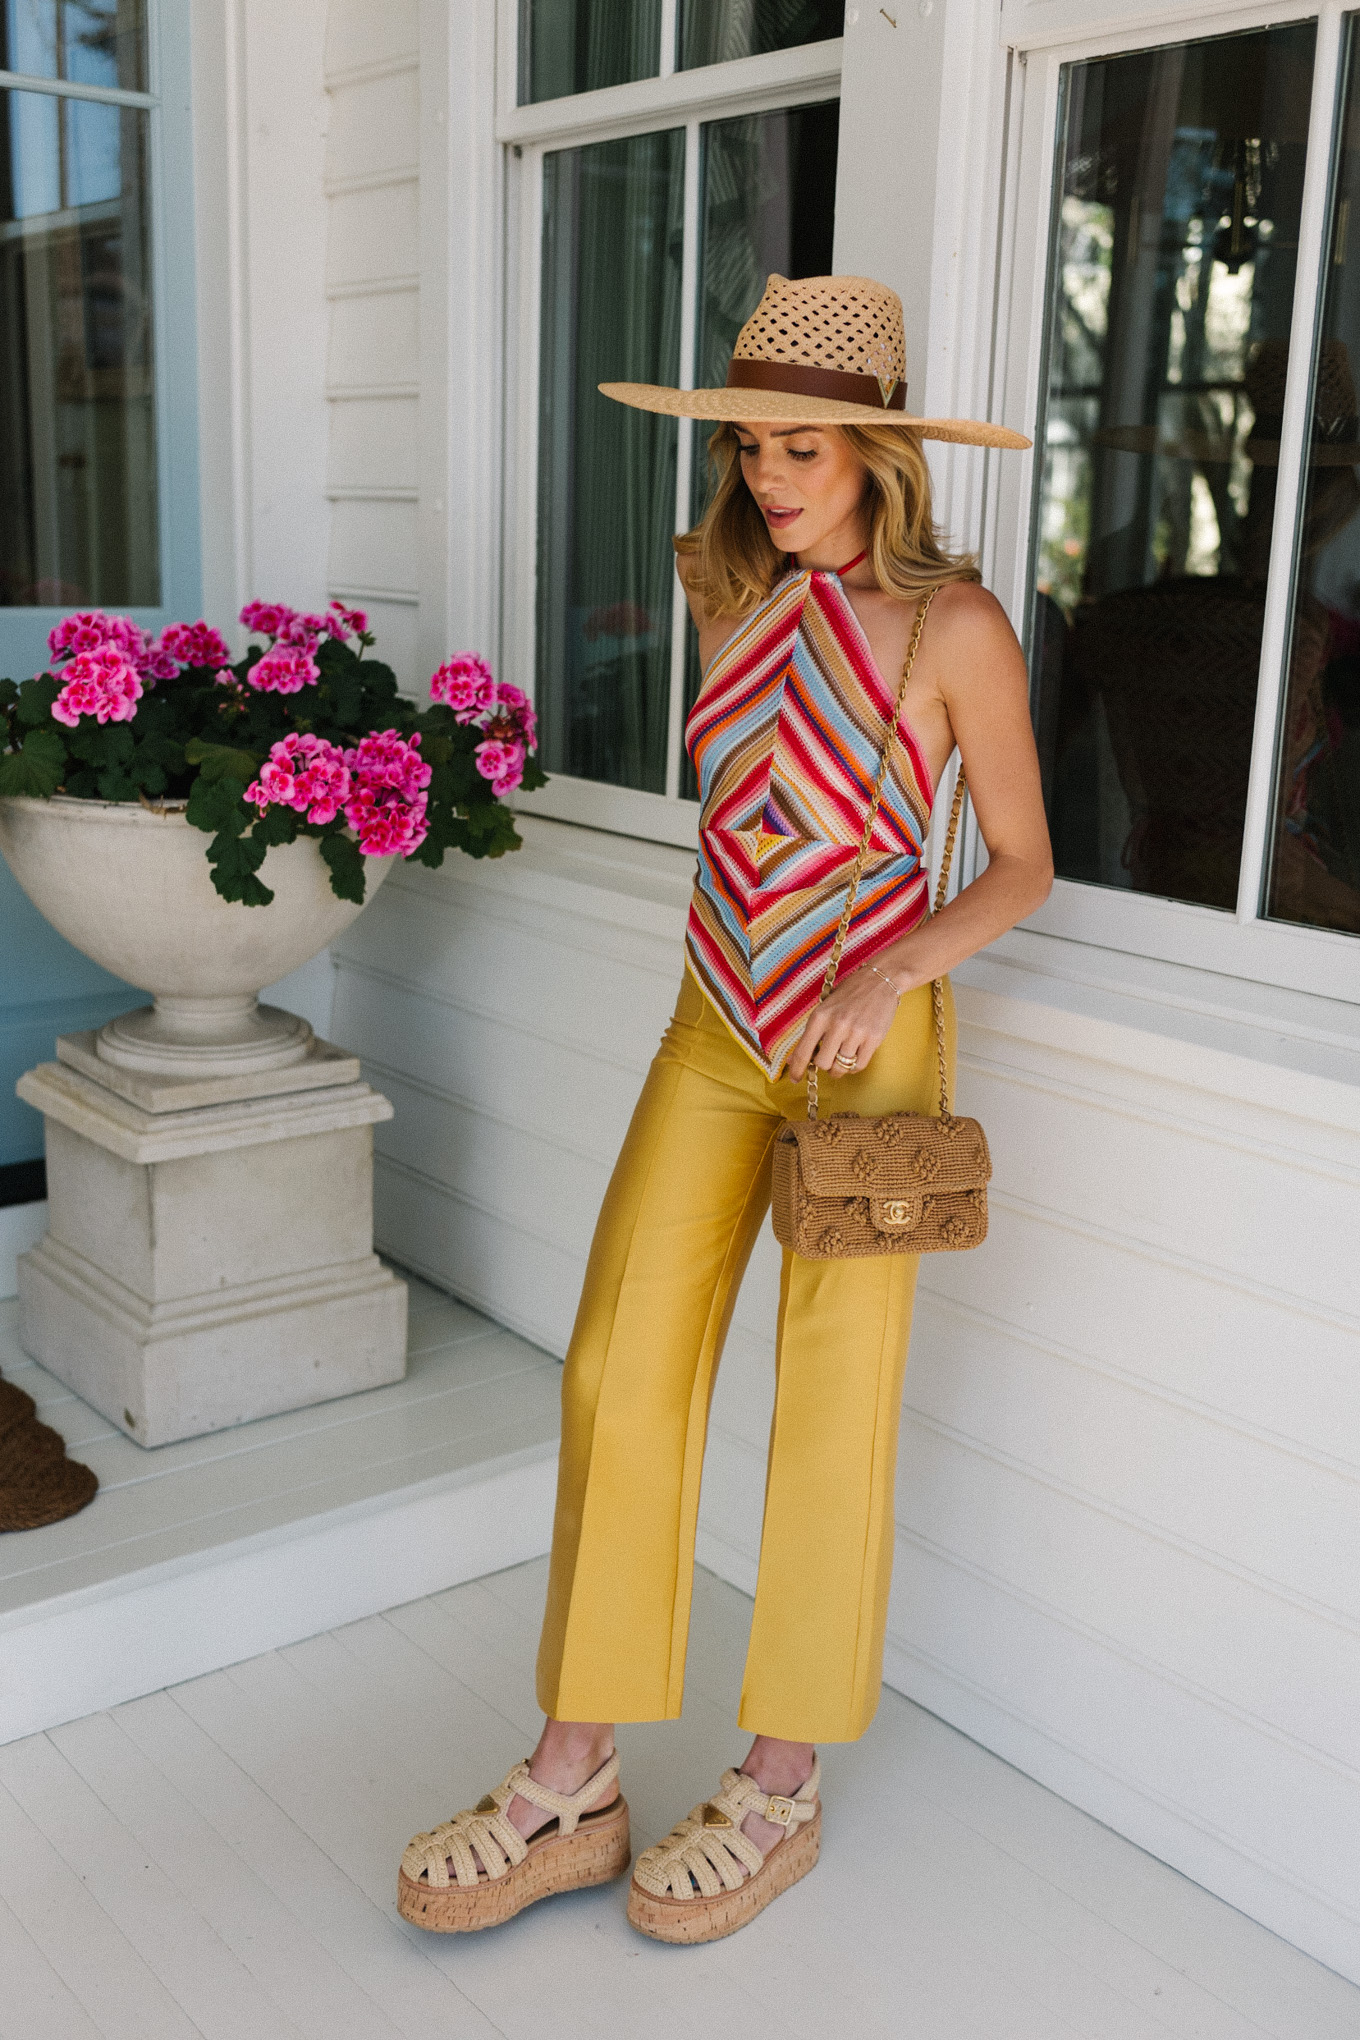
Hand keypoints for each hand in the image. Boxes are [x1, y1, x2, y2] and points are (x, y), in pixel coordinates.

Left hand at [785, 969, 899, 1082]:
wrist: (880, 980)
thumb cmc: (849, 995)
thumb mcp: (825, 1008)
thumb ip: (810, 1034)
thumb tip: (793, 1060)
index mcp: (820, 1016)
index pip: (803, 1051)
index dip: (797, 1069)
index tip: (794, 1079)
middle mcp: (837, 1025)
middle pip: (822, 1063)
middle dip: (824, 1065)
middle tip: (829, 1058)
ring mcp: (856, 1033)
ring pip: (841, 1067)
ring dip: (839, 1067)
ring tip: (842, 1057)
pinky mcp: (874, 1039)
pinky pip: (859, 1066)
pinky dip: (854, 1066)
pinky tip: (854, 1055)